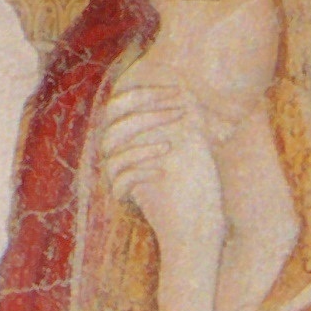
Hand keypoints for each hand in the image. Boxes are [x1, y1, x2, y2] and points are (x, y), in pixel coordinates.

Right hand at [94, 81, 192, 207]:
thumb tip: (195, 90)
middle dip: (147, 115)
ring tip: (168, 147)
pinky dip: (138, 172)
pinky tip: (161, 172)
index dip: (147, 93)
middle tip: (178, 113)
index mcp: (130, 129)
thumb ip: (192, 116)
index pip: (125, 101)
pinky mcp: (120, 194)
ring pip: (112, 152)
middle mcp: (118, 147)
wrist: (195, 220)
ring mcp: (117, 170)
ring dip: (140, 146)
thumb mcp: (197, 142)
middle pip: (115, 121)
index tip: (178, 91)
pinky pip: (119, 180)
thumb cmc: (197, 178)